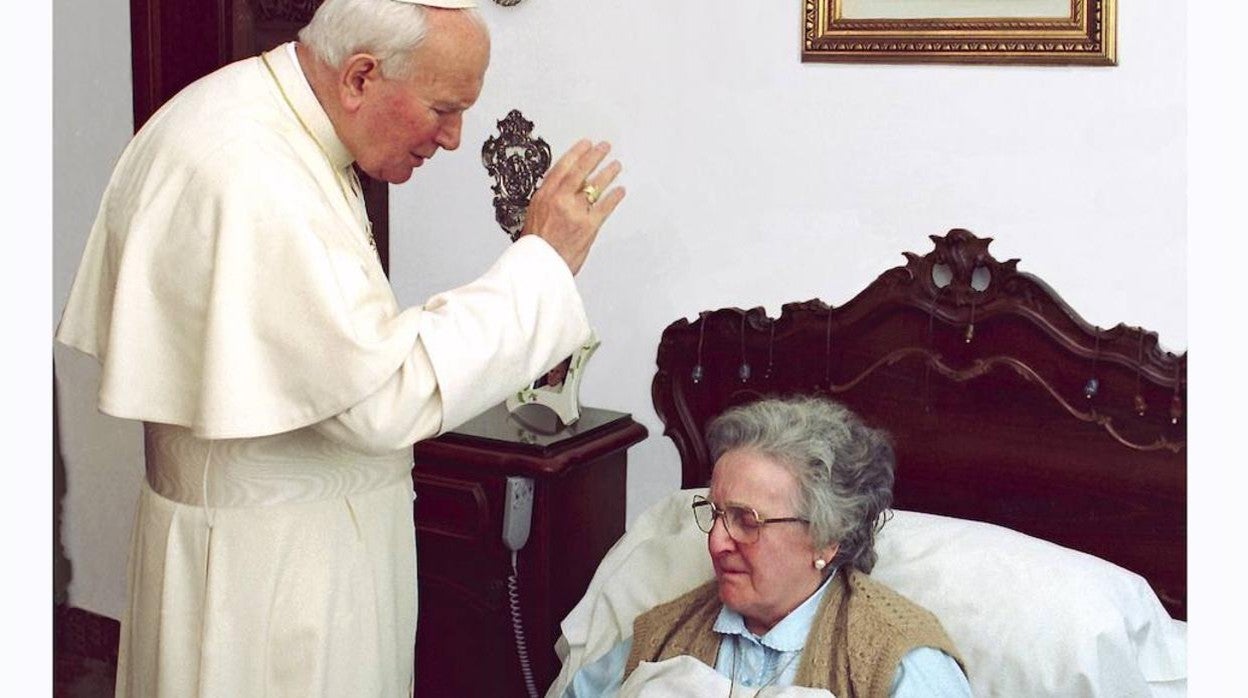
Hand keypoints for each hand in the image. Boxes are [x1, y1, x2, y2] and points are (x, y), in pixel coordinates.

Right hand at [522, 139, 625, 274]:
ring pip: (595, 186)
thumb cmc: (536, 244)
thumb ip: (550, 198)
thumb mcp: (535, 214)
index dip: (576, 153)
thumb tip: (565, 187)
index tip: (585, 144)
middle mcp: (560, 200)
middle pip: (581, 171)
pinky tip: (620, 190)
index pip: (563, 167)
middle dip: (594, 156)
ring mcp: (576, 212)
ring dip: (608, 173)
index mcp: (544, 195)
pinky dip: (614, 197)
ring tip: (616, 165)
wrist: (539, 265)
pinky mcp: (589, 226)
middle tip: (604, 147)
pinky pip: (605, 207)